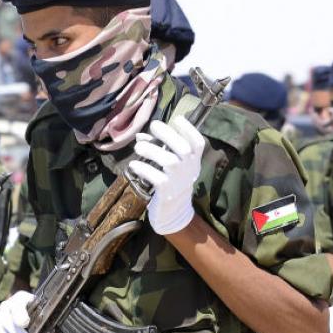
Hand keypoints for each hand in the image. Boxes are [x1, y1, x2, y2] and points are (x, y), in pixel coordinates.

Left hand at [129, 116, 204, 235]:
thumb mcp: (172, 165)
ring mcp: (179, 181)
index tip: (176, 119)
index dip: (189, 129)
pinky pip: (156, 178)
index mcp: (194, 161)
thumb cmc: (172, 182)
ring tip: (138, 148)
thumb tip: (140, 136)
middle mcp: (189, 169)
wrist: (174, 213)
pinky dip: (143, 169)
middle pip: (183, 148)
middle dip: (167, 133)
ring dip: (150, 150)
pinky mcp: (166, 193)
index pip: (198, 142)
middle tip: (153, 126)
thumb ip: (159, 148)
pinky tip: (134, 165)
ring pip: (168, 161)